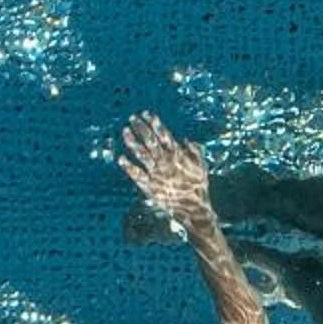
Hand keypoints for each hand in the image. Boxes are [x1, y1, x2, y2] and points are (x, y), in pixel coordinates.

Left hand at [116, 113, 211, 229]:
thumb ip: (196, 151)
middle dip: (141, 128)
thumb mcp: (202, 167)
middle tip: (132, 117)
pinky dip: (128, 166)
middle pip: (150, 141)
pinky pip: (137, 175)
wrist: (194, 210)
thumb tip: (185, 139)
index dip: (155, 124)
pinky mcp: (150, 187)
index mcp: (178, 156)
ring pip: (141, 154)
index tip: (147, 114)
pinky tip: (120, 158)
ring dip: (132, 142)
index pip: (164, 135)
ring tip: (124, 131)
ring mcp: (156, 174)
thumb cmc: (199, 188)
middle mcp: (165, 162)